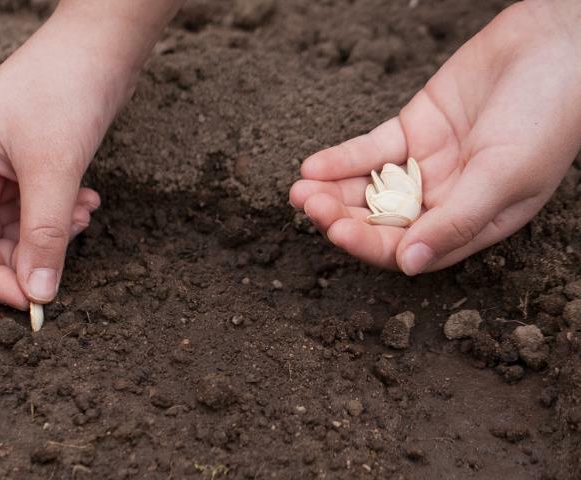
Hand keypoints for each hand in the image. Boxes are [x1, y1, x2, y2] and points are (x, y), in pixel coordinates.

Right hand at [0, 1, 181, 308]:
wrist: (102, 43)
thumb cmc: (66, 90)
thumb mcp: (54, 171)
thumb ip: (44, 236)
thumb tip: (38, 294)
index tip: (28, 304)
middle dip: (28, 253)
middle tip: (63, 258)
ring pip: (16, 224)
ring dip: (51, 232)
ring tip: (83, 213)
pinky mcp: (27, 161)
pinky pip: (36, 206)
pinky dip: (60, 214)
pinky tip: (87, 201)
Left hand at [290, 1, 580, 275]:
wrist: (557, 47)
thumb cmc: (548, 117)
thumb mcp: (506, 176)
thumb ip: (457, 221)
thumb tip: (410, 264)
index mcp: (471, 222)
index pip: (410, 248)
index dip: (371, 245)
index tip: (338, 231)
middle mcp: (444, 200)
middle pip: (381, 222)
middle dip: (342, 218)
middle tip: (309, 207)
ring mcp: (425, 165)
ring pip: (368, 189)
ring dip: (332, 192)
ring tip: (300, 190)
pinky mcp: (412, 130)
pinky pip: (369, 151)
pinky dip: (341, 160)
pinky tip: (312, 167)